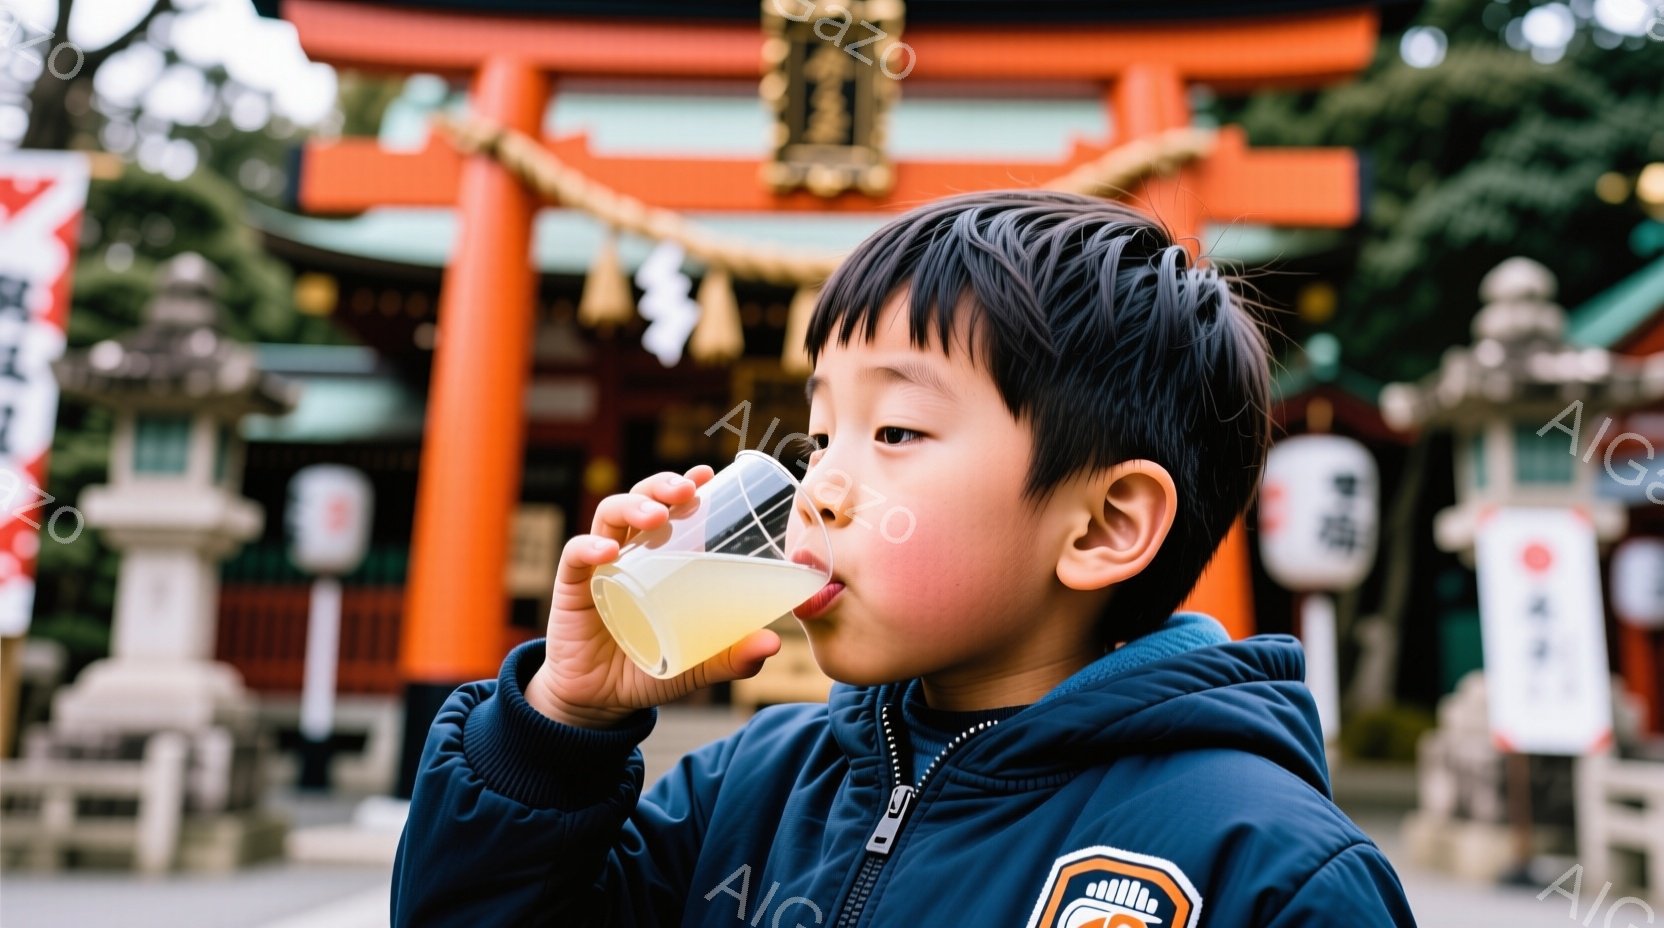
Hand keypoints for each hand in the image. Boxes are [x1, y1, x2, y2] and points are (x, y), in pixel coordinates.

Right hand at [525, 465, 782, 727]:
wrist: (601, 702)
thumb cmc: (650, 668)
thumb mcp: (697, 662)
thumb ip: (732, 655)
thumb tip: (773, 642)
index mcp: (661, 558)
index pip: (672, 509)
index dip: (686, 484)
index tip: (707, 473)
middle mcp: (631, 551)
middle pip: (642, 499)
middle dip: (663, 485)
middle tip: (687, 490)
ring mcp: (600, 565)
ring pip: (610, 514)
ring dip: (633, 506)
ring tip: (654, 516)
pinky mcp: (573, 586)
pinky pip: (576, 555)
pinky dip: (589, 546)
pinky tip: (608, 550)